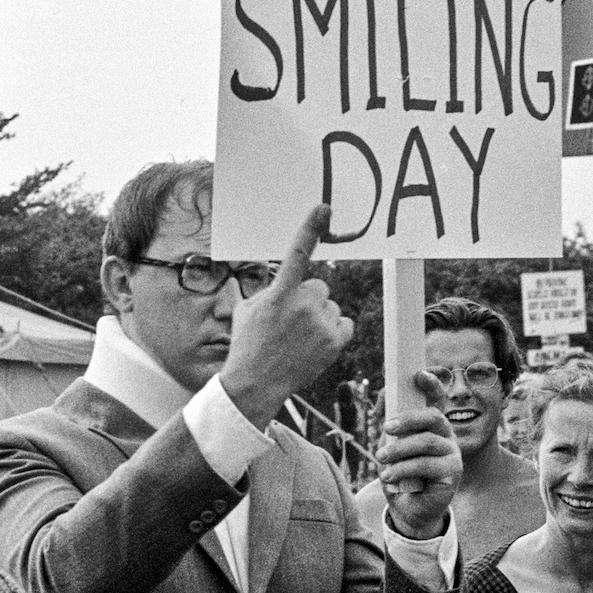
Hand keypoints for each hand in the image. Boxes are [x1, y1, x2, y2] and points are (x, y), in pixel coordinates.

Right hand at [218, 205, 354, 429]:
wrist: (255, 384)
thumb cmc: (248, 344)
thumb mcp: (248, 309)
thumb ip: (269, 290)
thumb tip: (284, 280)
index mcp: (278, 294)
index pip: (297, 254)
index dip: (310, 228)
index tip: (323, 208)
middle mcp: (302, 306)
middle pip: (318, 287)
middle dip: (308, 299)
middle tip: (290, 321)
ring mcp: (321, 324)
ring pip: (330, 306)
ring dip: (319, 317)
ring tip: (298, 339)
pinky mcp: (335, 341)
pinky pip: (344, 323)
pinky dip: (333, 331)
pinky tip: (315, 344)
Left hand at [378, 371, 459, 538]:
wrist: (409, 509)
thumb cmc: (400, 474)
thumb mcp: (391, 446)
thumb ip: (390, 424)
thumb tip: (384, 395)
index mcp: (433, 426)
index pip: (437, 399)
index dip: (432, 385)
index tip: (419, 374)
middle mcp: (447, 436)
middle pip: (433, 417)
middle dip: (409, 418)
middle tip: (387, 427)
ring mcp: (453, 454)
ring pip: (427, 442)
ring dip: (400, 449)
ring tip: (381, 458)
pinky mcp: (453, 473)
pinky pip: (427, 465)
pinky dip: (403, 469)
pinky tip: (389, 476)